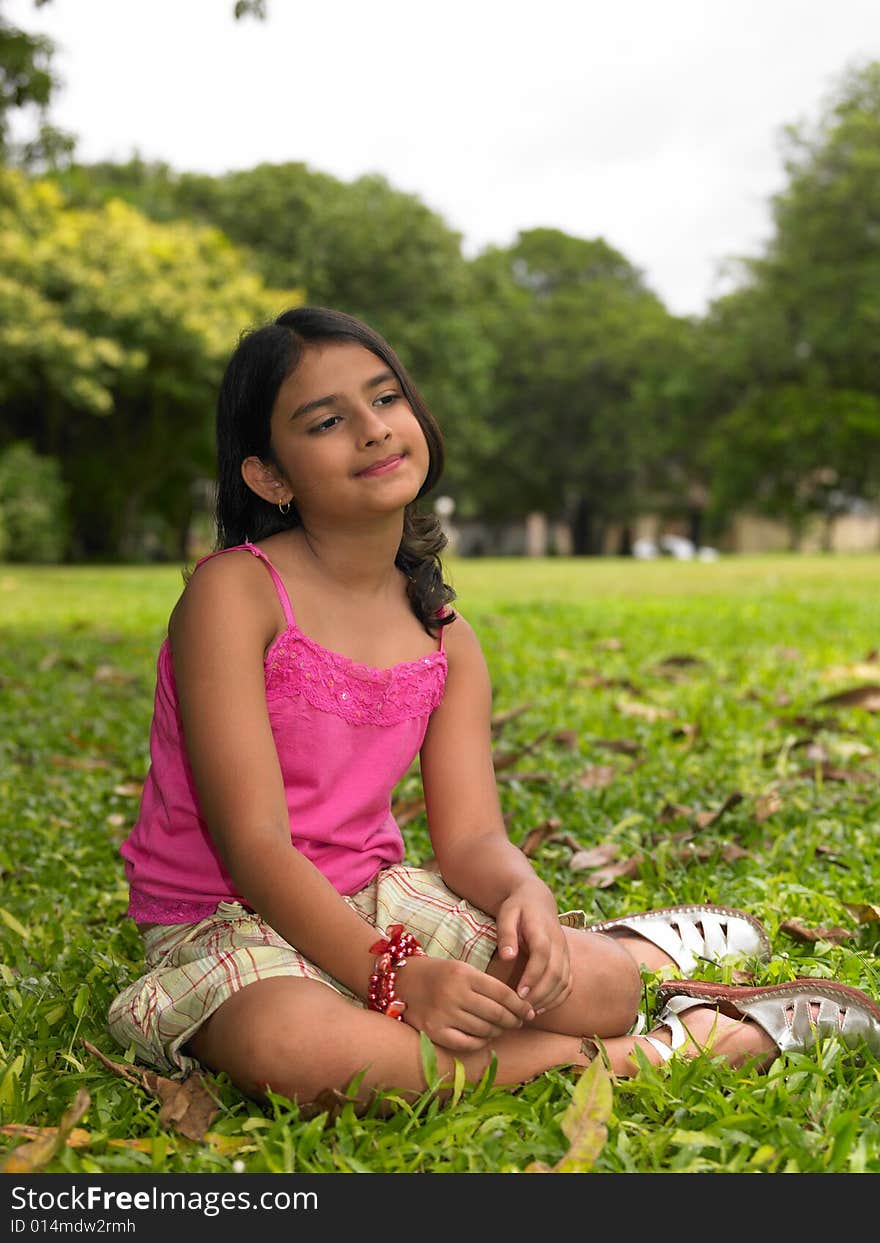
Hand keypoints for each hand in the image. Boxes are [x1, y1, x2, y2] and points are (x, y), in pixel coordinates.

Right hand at [394, 954, 534, 1052]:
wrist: (400, 981)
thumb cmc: (438, 974)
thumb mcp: (462, 969)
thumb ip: (486, 985)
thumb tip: (516, 1007)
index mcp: (463, 974)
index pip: (502, 993)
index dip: (520, 1005)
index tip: (529, 1011)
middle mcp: (454, 993)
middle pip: (496, 1014)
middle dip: (513, 1020)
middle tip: (519, 1022)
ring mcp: (443, 1014)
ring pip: (484, 1030)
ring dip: (498, 1032)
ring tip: (501, 1028)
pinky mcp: (434, 1031)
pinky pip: (467, 1043)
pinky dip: (480, 1042)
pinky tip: (483, 1037)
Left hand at [495, 882, 571, 1015]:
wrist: (537, 899)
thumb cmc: (517, 907)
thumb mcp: (506, 914)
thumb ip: (506, 934)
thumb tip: (507, 957)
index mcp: (542, 930)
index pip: (542, 955)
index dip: (532, 976)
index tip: (518, 993)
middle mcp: (558, 942)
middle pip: (556, 972)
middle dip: (540, 994)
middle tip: (521, 1009)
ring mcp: (565, 952)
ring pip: (564, 980)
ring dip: (548, 999)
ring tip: (529, 1012)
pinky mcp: (566, 960)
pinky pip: (568, 983)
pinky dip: (558, 998)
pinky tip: (541, 1007)